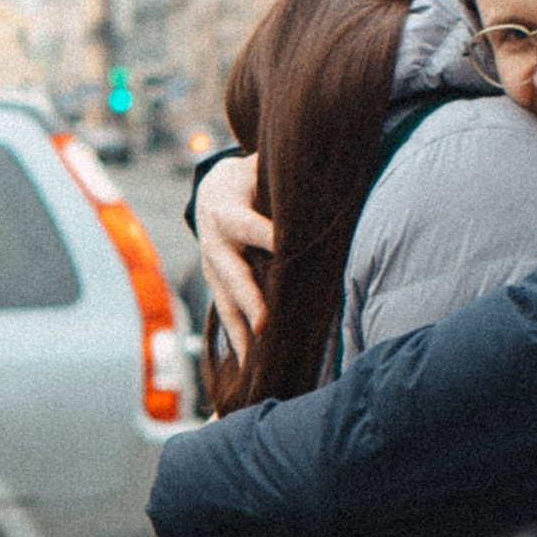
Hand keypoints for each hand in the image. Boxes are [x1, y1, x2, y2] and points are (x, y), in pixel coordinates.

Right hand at [191, 153, 273, 356]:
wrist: (210, 191)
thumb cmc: (249, 181)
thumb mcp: (261, 173)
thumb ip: (286, 185)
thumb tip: (326, 193)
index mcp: (226, 212)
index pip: (251, 228)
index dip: (270, 240)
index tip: (290, 254)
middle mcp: (215, 244)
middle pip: (233, 275)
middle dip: (250, 301)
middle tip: (265, 326)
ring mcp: (212, 269)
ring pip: (226, 302)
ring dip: (241, 332)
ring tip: (254, 362)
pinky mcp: (216, 285)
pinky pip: (225, 314)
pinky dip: (237, 338)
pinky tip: (249, 364)